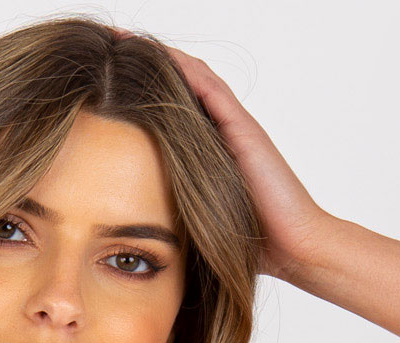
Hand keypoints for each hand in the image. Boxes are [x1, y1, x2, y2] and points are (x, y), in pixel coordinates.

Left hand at [110, 28, 335, 281]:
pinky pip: (210, 88)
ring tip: (124, 39)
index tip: (102, 83)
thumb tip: (137, 232)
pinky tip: (156, 55)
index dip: (140, 92)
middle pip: (179, 84)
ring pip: (193, 77)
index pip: (172, 109)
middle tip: (107, 45)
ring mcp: (235, 126)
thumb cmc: (254, 245)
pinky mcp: (243, 128)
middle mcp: (222, 131)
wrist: (296, 246)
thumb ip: (178, 213)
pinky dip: (183, 69)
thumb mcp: (202, 225)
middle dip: (144, 64)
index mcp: (210, 151)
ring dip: (159, 57)